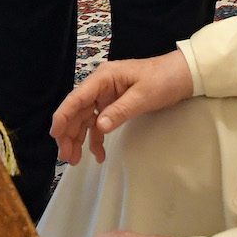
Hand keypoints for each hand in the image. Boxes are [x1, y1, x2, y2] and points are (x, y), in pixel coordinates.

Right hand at [49, 51, 192, 164]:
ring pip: (85, 119)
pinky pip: (99, 124)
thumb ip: (120, 111)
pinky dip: (96, 139)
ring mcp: (105, 96)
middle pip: (77, 111)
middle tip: (66, 157)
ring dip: (79, 139)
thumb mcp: (143, 96)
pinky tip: (98, 155)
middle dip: (69, 134)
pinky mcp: (113, 105)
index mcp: (103, 78)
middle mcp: (99, 86)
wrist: (182, 75)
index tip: (55, 134)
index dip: (63, 116)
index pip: (76, 98)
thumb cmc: (162, 80)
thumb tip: (98, 127)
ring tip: (74, 161)